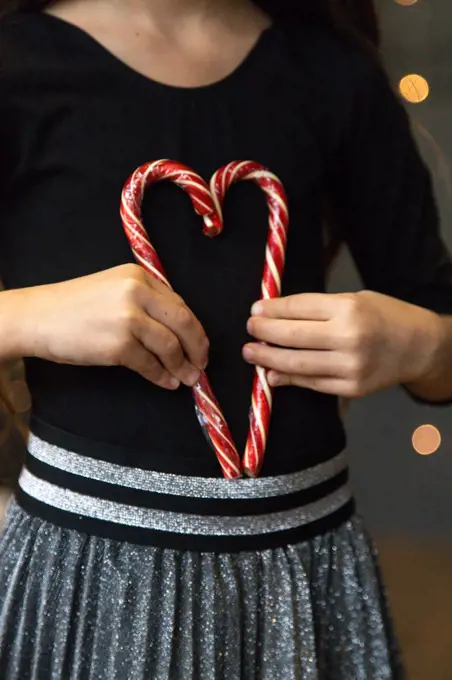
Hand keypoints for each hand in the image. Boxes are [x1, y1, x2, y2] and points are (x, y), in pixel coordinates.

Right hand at [15, 264, 208, 389]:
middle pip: (184, 322)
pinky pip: (150, 364)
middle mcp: (137, 292)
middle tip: (200, 365)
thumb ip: (144, 302)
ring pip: (170, 346)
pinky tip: (166, 382)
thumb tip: (178, 330)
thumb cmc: (73, 306)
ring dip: (182, 366)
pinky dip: (162, 376)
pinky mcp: (118, 345)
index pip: (179, 304)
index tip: (200, 345)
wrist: (38, 317)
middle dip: (197, 348)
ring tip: (187, 378)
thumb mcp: (113, 289)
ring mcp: (128, 319)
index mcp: (139, 276)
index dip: (194, 328)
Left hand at [243, 291, 441, 397]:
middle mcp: (349, 338)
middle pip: (292, 336)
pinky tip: (273, 373)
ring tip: (251, 352)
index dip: (272, 310)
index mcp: (349, 309)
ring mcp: (350, 366)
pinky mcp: (351, 388)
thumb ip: (317, 309)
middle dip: (264, 332)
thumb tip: (275, 316)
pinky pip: (312, 383)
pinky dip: (289, 378)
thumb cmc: (384, 317)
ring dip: (268, 358)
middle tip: (249, 328)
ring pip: (298, 363)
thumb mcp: (354, 300)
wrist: (418, 346)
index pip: (298, 308)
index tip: (255, 310)